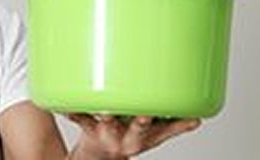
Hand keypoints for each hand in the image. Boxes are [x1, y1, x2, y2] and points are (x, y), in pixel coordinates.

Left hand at [66, 114, 200, 159]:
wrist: (100, 156)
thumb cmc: (128, 137)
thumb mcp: (152, 137)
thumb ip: (173, 126)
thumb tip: (198, 118)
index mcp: (143, 137)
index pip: (161, 131)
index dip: (172, 126)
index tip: (187, 118)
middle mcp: (126, 137)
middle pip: (136, 130)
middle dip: (141, 123)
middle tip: (145, 115)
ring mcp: (106, 132)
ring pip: (107, 124)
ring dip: (105, 118)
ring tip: (105, 111)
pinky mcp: (87, 127)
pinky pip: (78, 118)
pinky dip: (71, 112)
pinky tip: (61, 105)